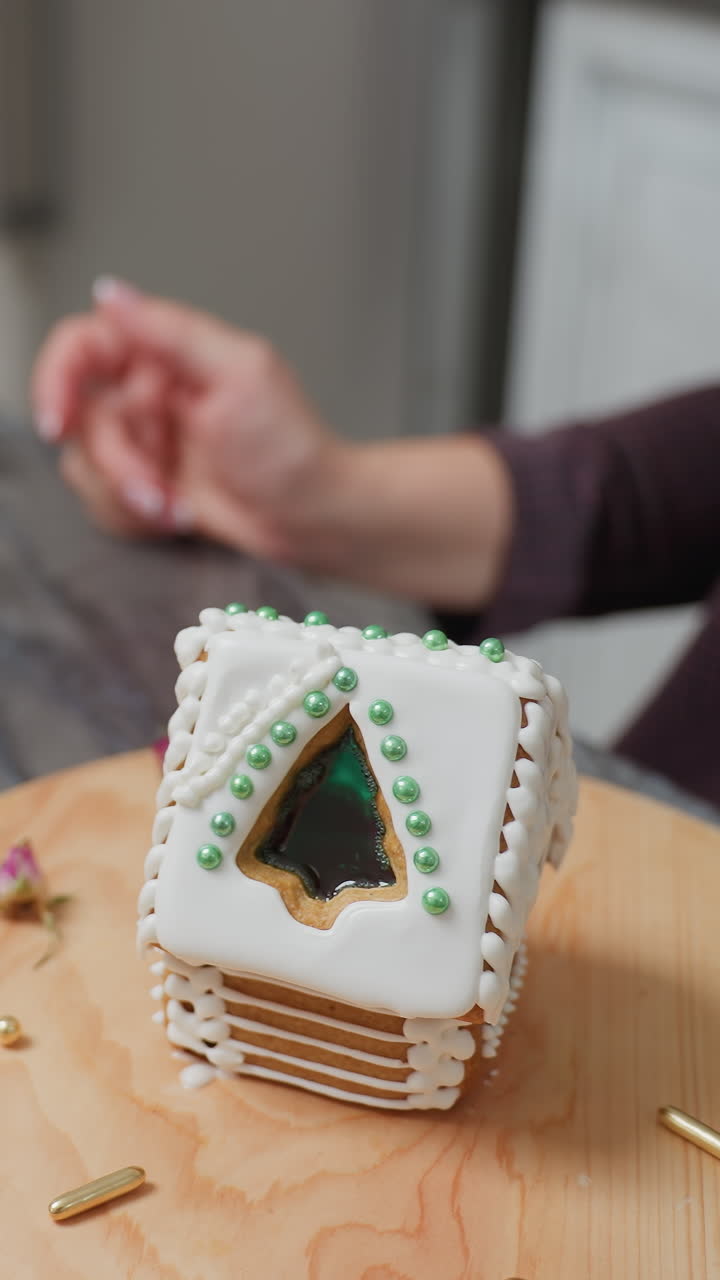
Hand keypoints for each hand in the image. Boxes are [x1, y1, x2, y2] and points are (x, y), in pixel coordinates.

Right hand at [31, 280, 344, 556]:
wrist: (311, 516)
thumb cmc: (292, 448)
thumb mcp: (240, 374)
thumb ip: (172, 331)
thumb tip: (112, 293)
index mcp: (167, 354)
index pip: (84, 346)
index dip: (57, 378)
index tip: (60, 421)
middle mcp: (149, 394)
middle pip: (83, 421)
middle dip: (118, 464)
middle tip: (155, 486)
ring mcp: (146, 443)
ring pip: (87, 466)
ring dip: (129, 496)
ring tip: (176, 505)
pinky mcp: (147, 485)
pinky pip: (105, 501)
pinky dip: (138, 517)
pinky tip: (178, 514)